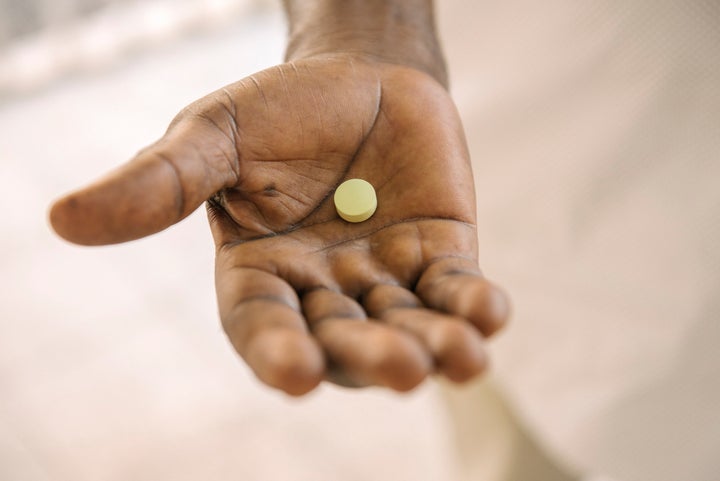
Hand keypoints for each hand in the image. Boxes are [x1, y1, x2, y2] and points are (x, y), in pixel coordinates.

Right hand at [50, 56, 508, 394]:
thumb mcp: (212, 136)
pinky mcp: (441, 255)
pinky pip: (457, 289)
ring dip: (434, 344)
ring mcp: (386, 277)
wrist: (359, 77)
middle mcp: (324, 288)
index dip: (276, 351)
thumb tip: (63, 219)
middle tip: (398, 368)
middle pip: (344, 337)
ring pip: (408, 325)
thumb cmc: (278, 110)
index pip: (262, 325)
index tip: (295, 375)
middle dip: (370, 354)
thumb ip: (159, 183)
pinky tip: (490, 317)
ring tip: (459, 358)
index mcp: (262, 272)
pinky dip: (474, 306)